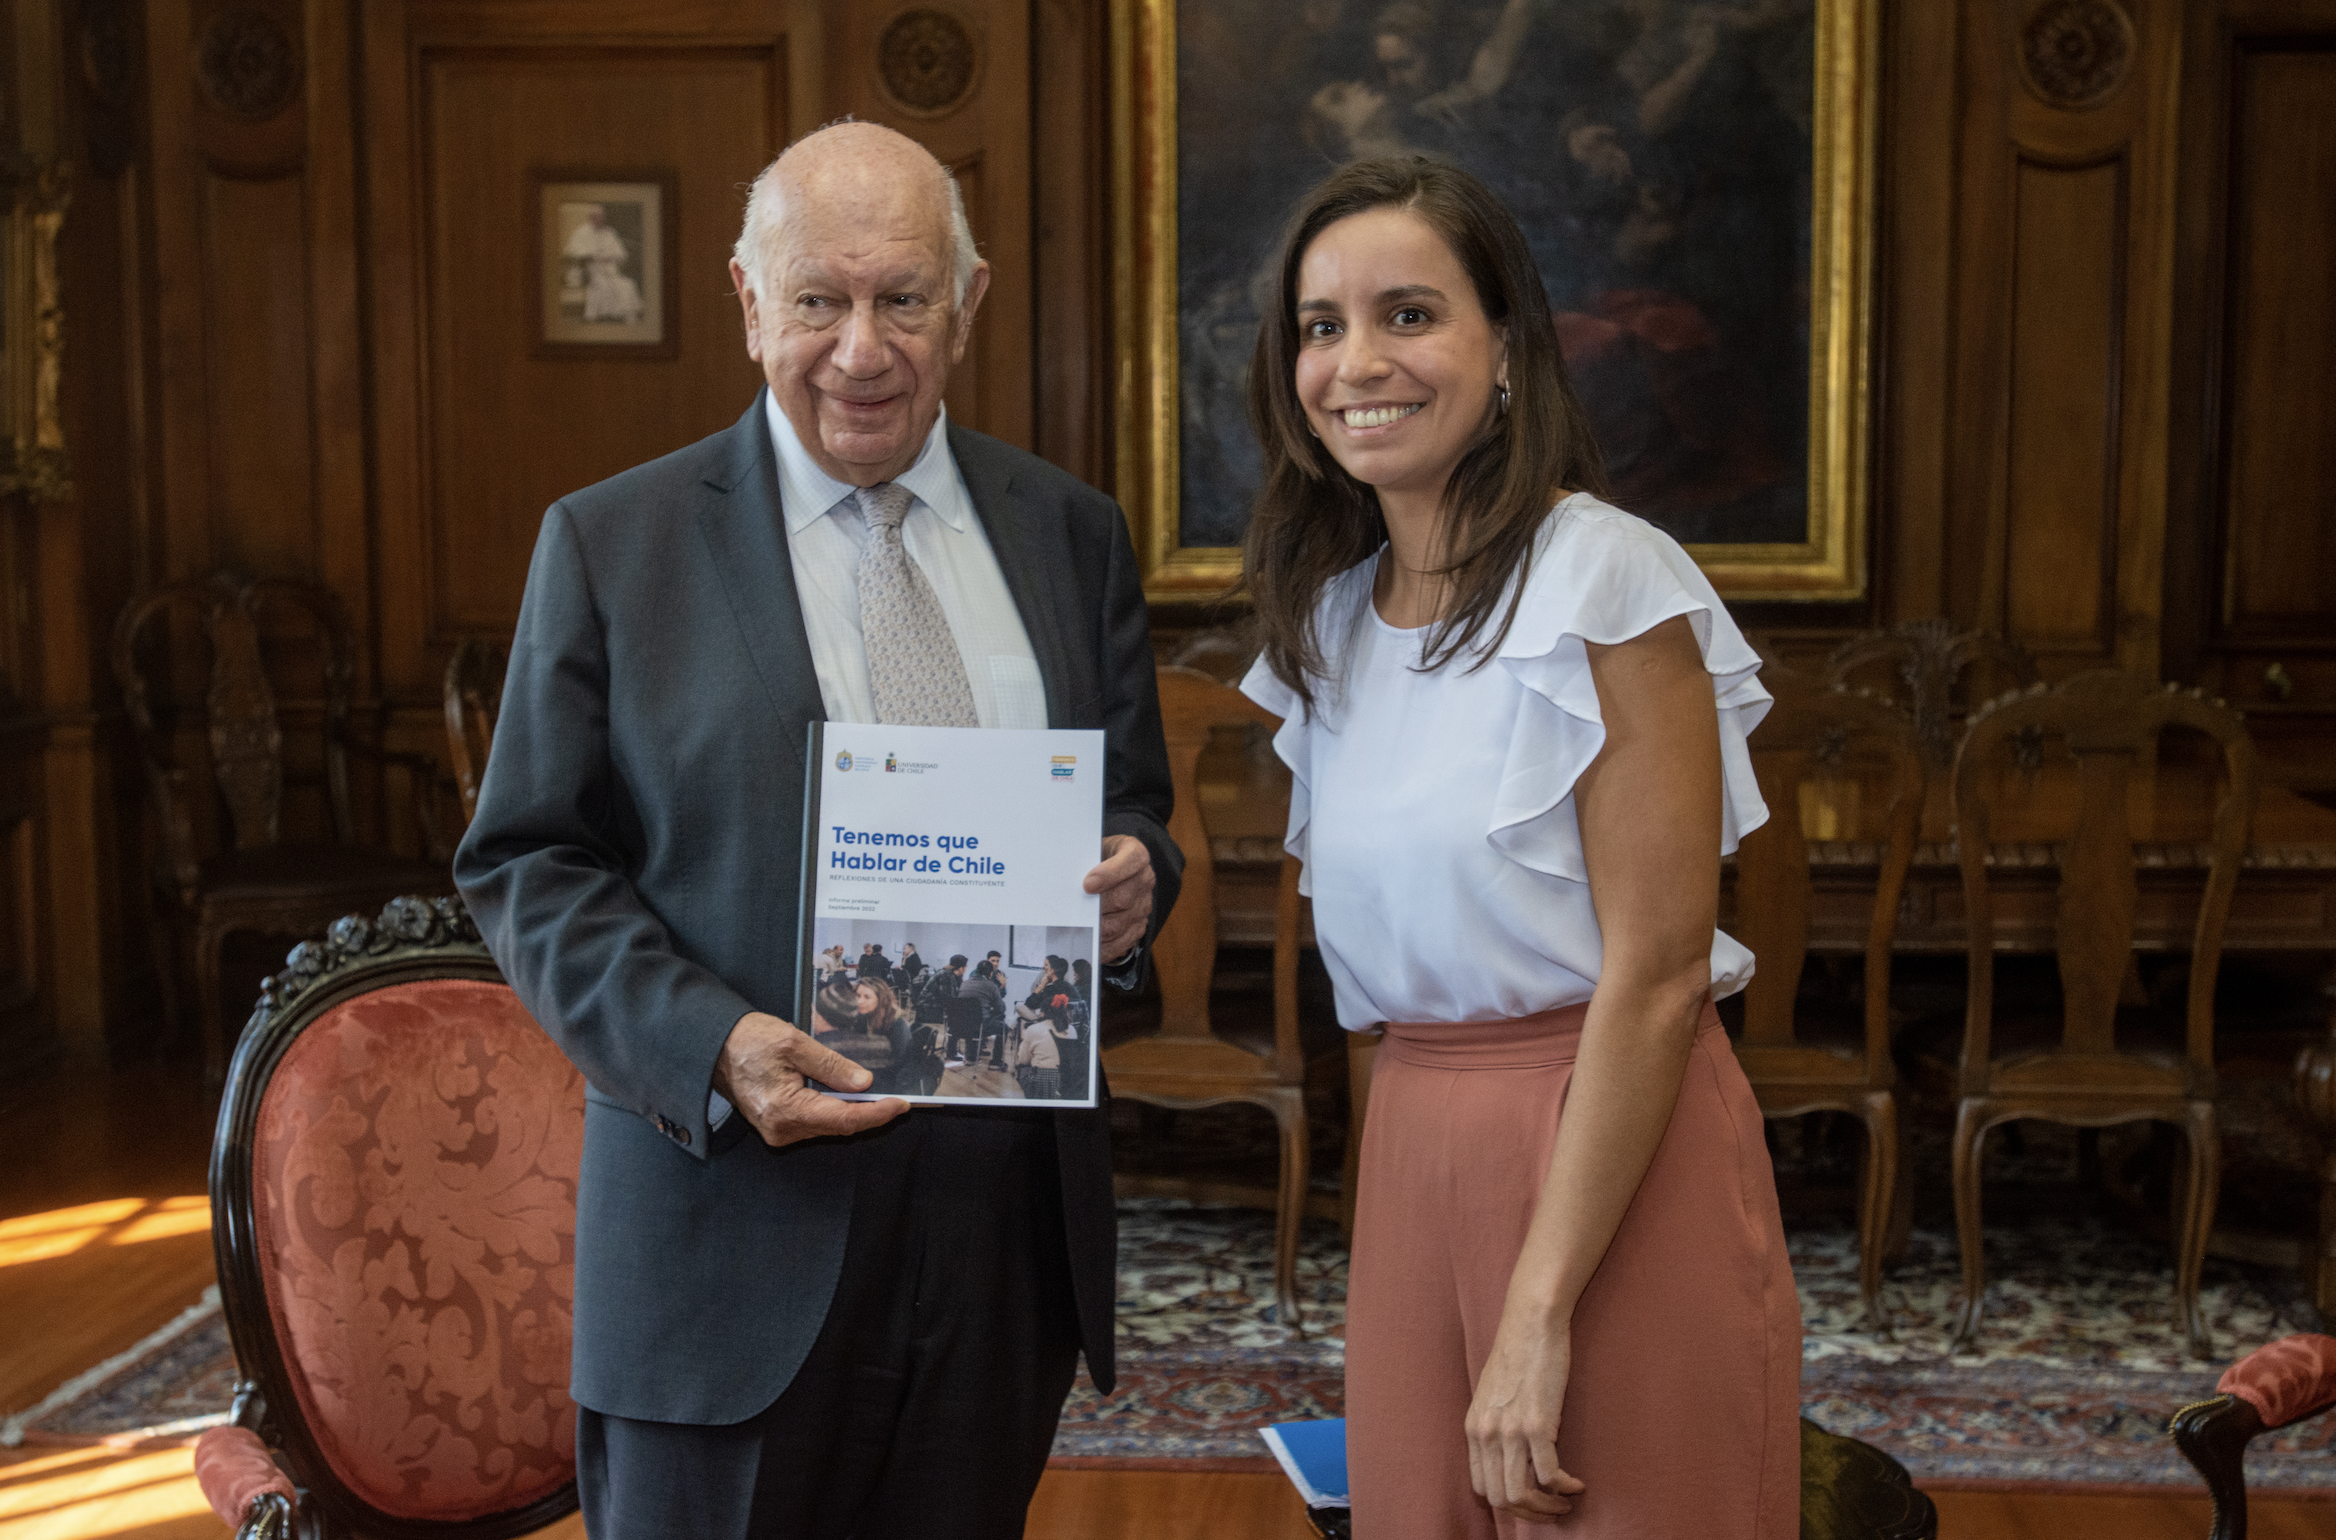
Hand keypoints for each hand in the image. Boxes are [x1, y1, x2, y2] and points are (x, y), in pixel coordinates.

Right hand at [714, 1011, 908, 1147]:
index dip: (877, 1113)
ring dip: (853, 1113)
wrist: (713, 1047)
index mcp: (785, 1110)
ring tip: (878, 1097)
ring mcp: (778, 1131)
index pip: (844, 1119)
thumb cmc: (747, 1041)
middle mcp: (781, 1129)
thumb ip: (832, 1065)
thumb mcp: (794, 1043)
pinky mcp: (777, 1126)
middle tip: (898, 1100)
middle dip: (870, 1114)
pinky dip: (835, 1112)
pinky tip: (848, 1098)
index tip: (901, 1105)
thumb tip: (864, 1082)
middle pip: (839, 1127)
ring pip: (829, 1127)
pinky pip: (815, 1123)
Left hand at [1083, 834, 1155, 960]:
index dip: (1111, 873)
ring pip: (1120, 924)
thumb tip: (1062, 878)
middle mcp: (1144, 879)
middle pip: (1122, 898)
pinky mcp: (1139, 926)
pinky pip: (1122, 942)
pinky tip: (1086, 944)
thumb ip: (1082, 861)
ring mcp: (1144, 904)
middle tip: (1071, 915)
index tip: (1087, 885)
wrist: (1107, 869)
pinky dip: (1103, 946)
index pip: (1133, 860)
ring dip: (1095, 930)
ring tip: (1074, 931)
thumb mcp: (1090, 849)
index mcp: (1134, 853)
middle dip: (1095, 908)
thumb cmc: (1095, 859)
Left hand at [1465, 1307, 1586, 1521]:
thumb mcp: (1492, 1395)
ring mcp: (1510, 1431)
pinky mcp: (1537, 1424)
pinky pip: (1549, 1475)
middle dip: (1529, 1513)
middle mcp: (1486, 1433)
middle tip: (1552, 1510)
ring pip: (1521, 1494)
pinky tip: (1576, 1484)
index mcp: (1473, 1428)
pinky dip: (1564, 1487)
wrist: (1531, 1323)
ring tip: (1565, 1503)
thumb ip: (1495, 1424)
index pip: (1481, 1486)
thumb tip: (1509, 1454)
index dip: (1507, 1503)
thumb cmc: (1517, 1354)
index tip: (1530, 1502)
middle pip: (1500, 1498)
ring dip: (1547, 1508)